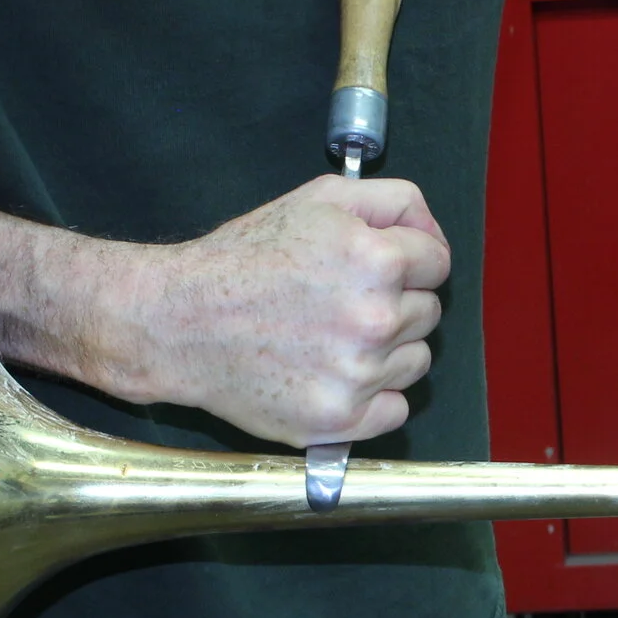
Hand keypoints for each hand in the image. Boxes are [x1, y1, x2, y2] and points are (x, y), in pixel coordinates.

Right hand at [86, 175, 448, 445]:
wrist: (179, 322)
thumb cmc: (244, 259)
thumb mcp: (319, 198)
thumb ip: (393, 203)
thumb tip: (433, 235)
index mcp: (376, 260)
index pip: (438, 263)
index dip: (409, 262)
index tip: (378, 271)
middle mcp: (374, 318)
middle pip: (428, 314)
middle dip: (395, 304)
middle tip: (340, 303)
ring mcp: (358, 374)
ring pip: (416, 363)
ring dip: (388, 352)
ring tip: (332, 338)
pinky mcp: (340, 419)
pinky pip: (396, 411)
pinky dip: (374, 399)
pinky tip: (335, 375)